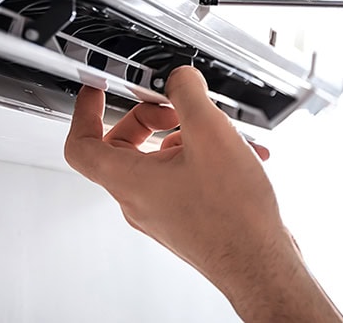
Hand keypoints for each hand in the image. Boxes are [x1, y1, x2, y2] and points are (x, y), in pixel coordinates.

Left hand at [64, 66, 342, 321]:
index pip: (81, 145)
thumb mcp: (210, 134)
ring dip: (184, 136)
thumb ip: (187, 94)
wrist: (261, 264)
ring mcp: (161, 211)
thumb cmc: (234, 216)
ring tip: (217, 132)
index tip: (96, 90)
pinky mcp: (183, 217)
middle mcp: (138, 199)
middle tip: (175, 107)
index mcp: (129, 180)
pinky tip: (236, 153)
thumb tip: (179, 78)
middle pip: (123, 146)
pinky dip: (201, 157)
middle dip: (149, 118)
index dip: (84, 111)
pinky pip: (180, 176)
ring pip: (158, 160)